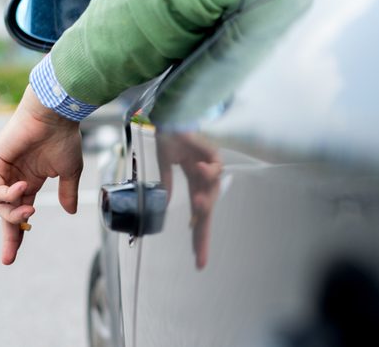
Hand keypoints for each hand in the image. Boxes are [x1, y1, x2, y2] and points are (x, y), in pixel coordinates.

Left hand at [0, 85, 82, 264]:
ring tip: (29, 210)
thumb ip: (67, 193)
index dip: (15, 236)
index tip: (9, 259)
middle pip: (5, 214)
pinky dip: (7, 195)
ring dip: (13, 213)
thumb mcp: (69, 172)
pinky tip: (22, 187)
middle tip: (16, 244)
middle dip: (9, 234)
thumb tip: (70, 212)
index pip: (19, 213)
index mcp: (30, 182)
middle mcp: (14, 178)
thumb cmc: (63, 138)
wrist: (55, 116)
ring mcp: (2, 170)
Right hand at [157, 132, 220, 268]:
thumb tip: (166, 205)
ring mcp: (210, 166)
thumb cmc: (168, 138)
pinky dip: (207, 172)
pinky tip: (197, 168)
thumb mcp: (165, 166)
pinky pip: (214, 169)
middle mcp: (204, 178)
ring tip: (199, 208)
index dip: (198, 237)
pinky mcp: (213, 153)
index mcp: (194, 183)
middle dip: (203, 234)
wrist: (169, 117)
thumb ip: (166, 184)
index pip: (197, 216)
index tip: (199, 260)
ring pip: (211, 193)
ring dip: (205, 202)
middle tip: (199, 256)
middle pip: (207, 212)